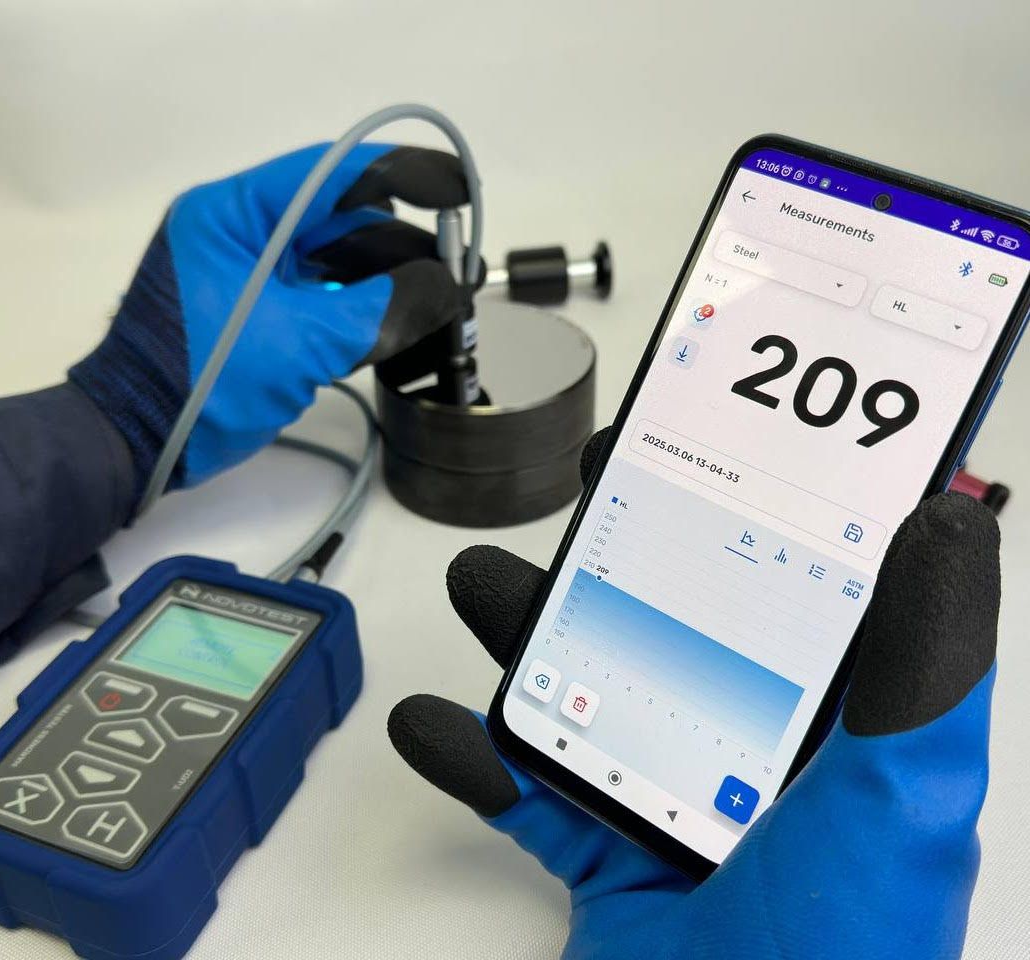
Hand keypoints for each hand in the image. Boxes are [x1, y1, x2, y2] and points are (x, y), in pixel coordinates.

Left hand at [71, 143, 469, 495]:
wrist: (140, 443)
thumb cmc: (201, 383)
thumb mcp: (298, 343)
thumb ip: (377, 311)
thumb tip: (445, 288)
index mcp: (234, 214)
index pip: (328, 176)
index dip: (400, 175)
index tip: (454, 187)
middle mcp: (243, 234)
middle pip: (338, 219)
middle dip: (400, 241)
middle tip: (457, 261)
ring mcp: (252, 276)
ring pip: (335, 262)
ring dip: (387, 278)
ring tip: (444, 296)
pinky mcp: (262, 315)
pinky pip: (323, 297)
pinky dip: (363, 307)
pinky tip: (407, 318)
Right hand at [389, 430, 999, 959]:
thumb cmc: (840, 959)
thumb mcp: (902, 795)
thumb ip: (926, 663)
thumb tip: (951, 523)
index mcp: (834, 731)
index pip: (795, 589)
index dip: (754, 508)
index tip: (709, 440)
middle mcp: (754, 757)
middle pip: (675, 623)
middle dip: (620, 551)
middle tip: (588, 485)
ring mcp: (671, 805)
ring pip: (588, 692)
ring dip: (528, 636)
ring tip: (481, 587)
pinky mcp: (604, 861)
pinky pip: (523, 793)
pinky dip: (472, 758)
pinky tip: (435, 723)